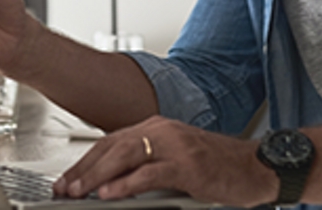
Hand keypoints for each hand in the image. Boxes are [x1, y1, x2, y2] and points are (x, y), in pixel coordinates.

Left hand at [53, 116, 276, 206]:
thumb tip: (111, 184)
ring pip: (125, 156)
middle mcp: (163, 130)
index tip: (66, 180)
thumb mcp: (176, 161)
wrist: (258, 167)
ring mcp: (176, 146)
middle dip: (83, 170)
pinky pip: (149, 173)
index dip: (85, 162)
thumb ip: (146, 166)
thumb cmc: (219, 167)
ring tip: (78, 192)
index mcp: (158, 127)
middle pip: (112, 147)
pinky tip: (109, 194)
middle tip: (63, 189)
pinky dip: (126, 184)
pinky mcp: (188, 165)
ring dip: (97, 176)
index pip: (111, 142)